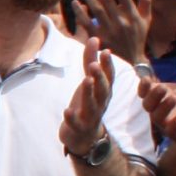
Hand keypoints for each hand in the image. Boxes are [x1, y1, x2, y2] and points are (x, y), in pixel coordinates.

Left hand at [60, 34, 116, 156]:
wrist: (85, 137)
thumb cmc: (87, 104)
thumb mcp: (89, 82)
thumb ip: (90, 60)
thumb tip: (95, 38)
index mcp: (104, 92)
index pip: (109, 77)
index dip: (108, 65)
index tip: (106, 51)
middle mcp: (100, 103)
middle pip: (103, 89)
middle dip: (99, 77)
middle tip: (93, 65)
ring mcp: (90, 117)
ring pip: (92, 105)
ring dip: (89, 93)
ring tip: (85, 80)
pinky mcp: (79, 128)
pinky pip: (76, 124)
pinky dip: (71, 118)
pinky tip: (66, 110)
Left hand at [69, 0, 154, 64]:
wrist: (132, 60)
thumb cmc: (139, 36)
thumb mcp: (146, 18)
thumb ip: (145, 0)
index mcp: (133, 14)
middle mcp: (122, 21)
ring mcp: (110, 30)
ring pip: (96, 8)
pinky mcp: (100, 39)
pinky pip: (88, 24)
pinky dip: (81, 13)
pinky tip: (75, 2)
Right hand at [139, 41, 175, 145]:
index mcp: (160, 96)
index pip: (145, 90)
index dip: (143, 86)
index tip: (147, 79)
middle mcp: (160, 109)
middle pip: (147, 104)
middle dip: (152, 96)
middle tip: (163, 88)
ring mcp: (167, 122)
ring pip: (157, 117)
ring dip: (163, 107)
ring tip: (173, 98)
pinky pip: (171, 131)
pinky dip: (173, 125)